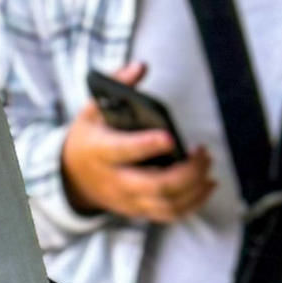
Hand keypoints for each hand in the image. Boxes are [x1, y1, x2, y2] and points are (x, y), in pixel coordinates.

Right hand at [62, 61, 212, 221]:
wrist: (74, 177)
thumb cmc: (90, 137)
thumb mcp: (92, 109)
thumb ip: (116, 86)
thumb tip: (140, 67)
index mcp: (100, 151)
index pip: (123, 151)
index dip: (147, 146)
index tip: (170, 136)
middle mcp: (115, 180)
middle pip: (155, 185)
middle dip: (186, 172)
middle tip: (202, 152)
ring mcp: (128, 200)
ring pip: (167, 204)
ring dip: (194, 188)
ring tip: (208, 166)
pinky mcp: (139, 211)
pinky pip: (170, 215)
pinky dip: (193, 204)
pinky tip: (207, 186)